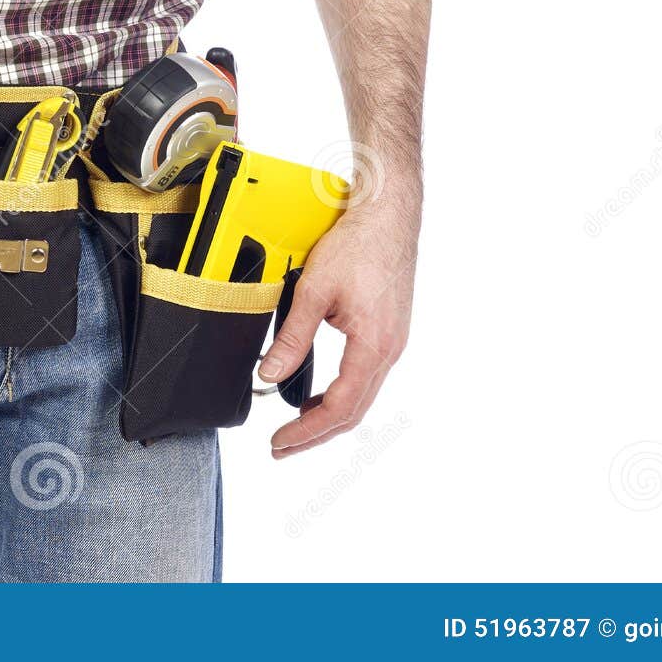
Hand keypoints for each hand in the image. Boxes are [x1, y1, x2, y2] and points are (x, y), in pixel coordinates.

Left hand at [257, 186, 420, 457]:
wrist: (387, 215)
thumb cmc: (357, 245)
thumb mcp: (314, 292)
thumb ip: (292, 337)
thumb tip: (269, 374)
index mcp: (374, 346)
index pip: (340, 407)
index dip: (307, 430)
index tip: (279, 441)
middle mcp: (389, 350)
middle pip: (354, 411)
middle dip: (316, 433)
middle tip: (282, 446)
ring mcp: (392, 342)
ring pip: (361, 395)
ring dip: (329, 415)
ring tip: (296, 426)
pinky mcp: (388, 331)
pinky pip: (365, 376)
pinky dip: (341, 393)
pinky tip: (320, 393)